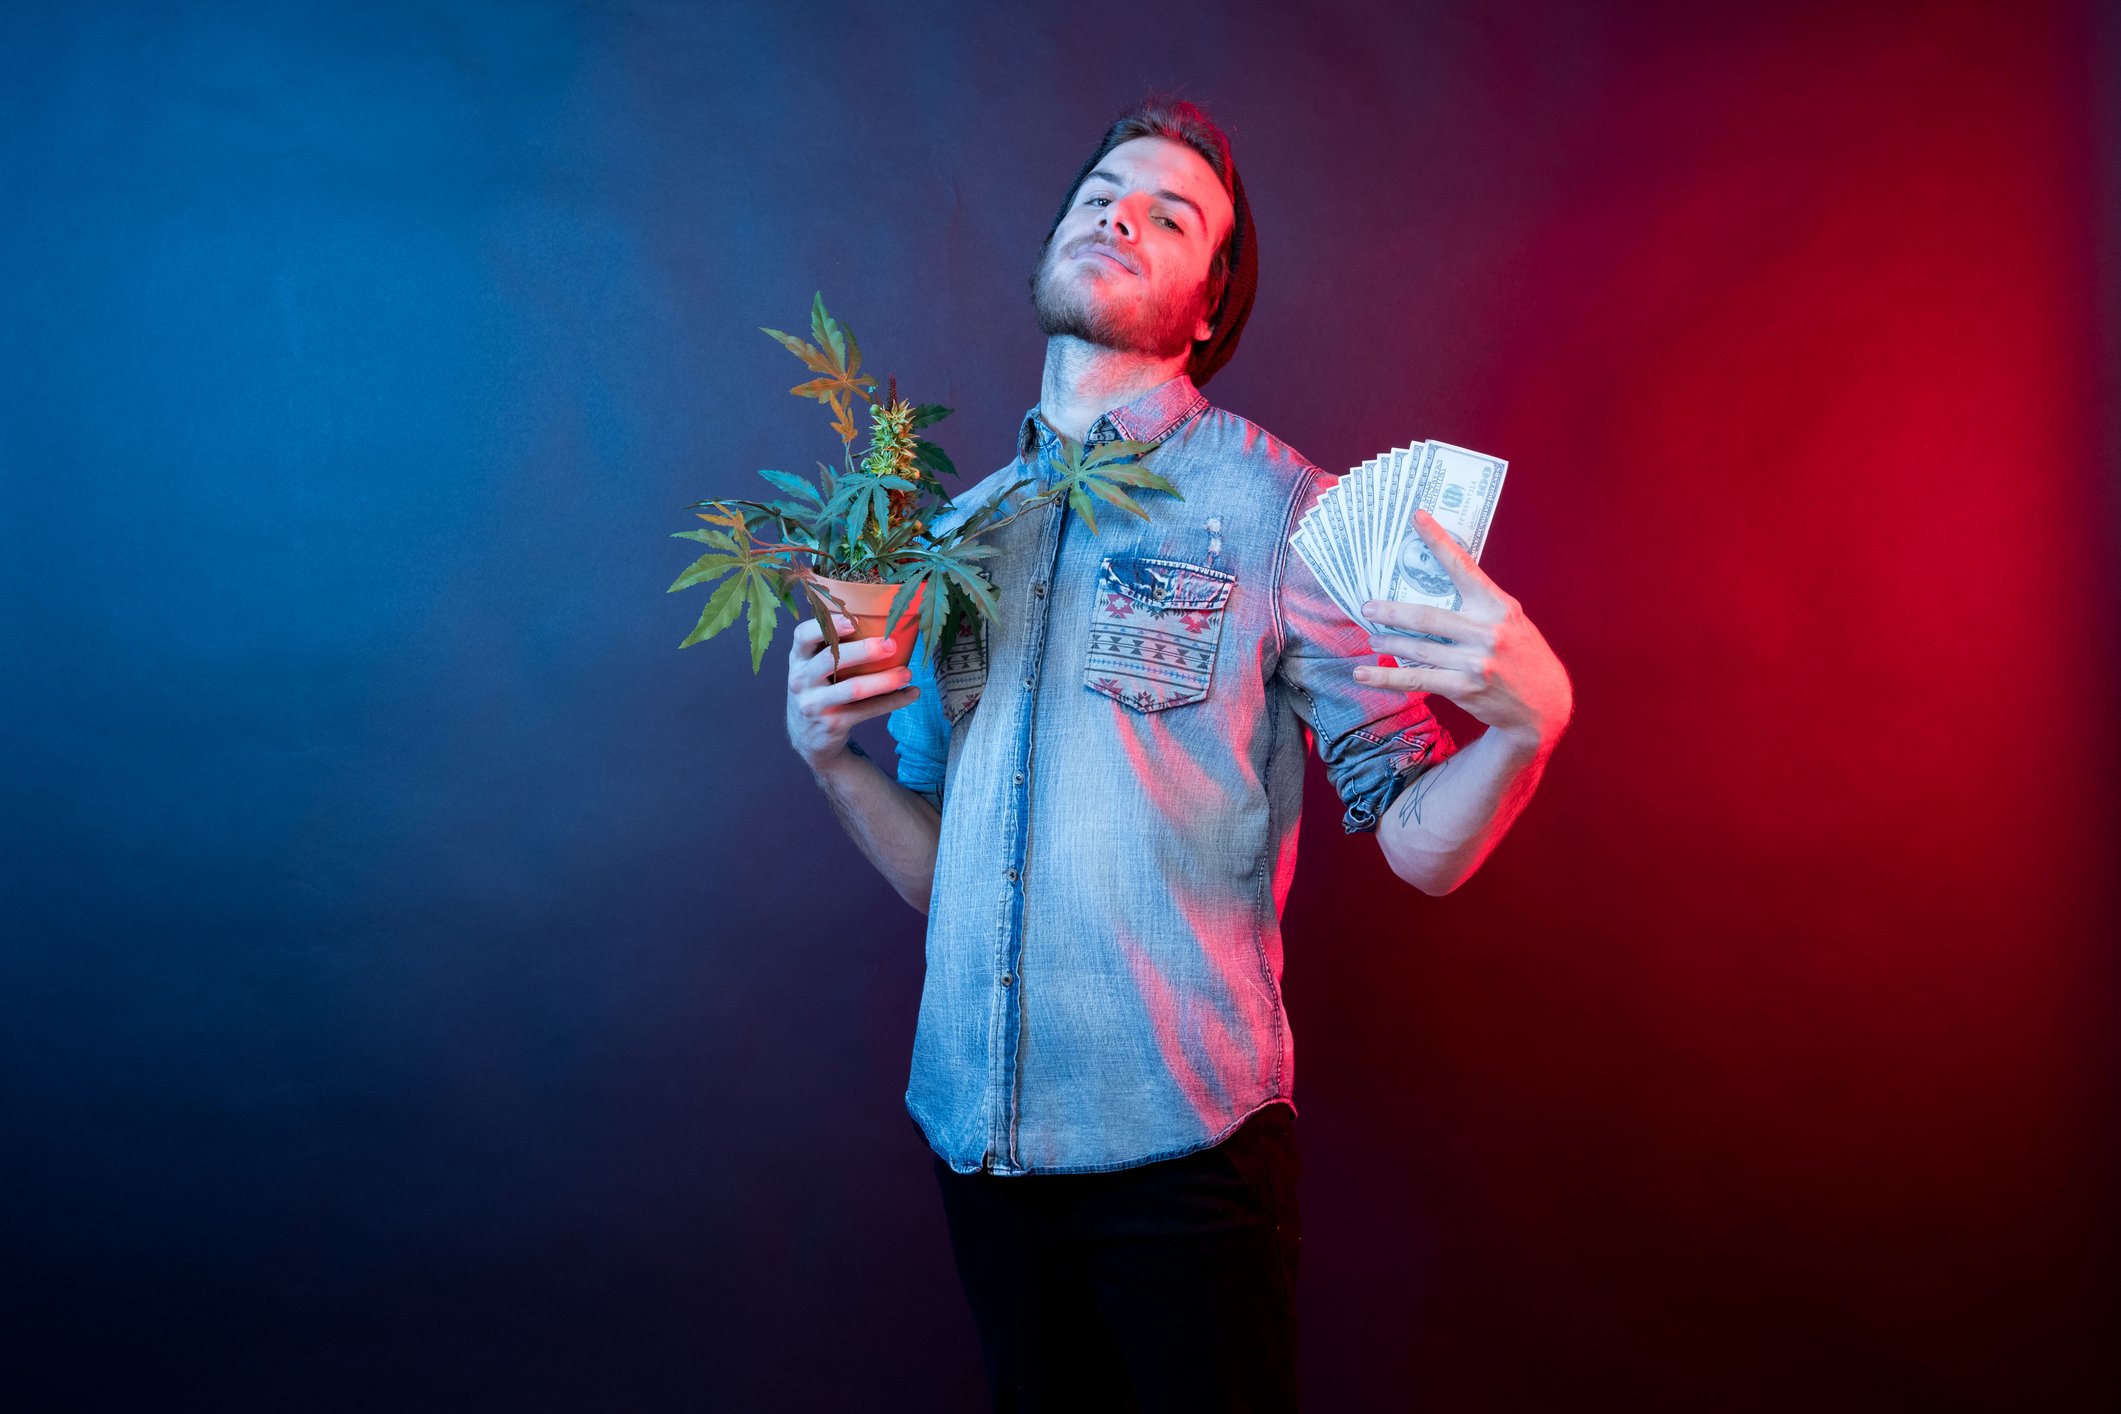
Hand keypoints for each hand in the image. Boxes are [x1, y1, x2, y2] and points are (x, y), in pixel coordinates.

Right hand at [785, 614, 920, 772]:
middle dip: (863, 650)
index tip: (853, 621)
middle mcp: (801, 680)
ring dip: (884, 680)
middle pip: (830, 660)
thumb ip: (831, 647)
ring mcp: (815, 703)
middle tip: (891, 644)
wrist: (807, 737)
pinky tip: (911, 693)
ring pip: (853, 689)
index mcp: (799, 658)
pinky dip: (893, 701)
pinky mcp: (832, 723)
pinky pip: (867, 710)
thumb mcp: (813, 667)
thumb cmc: (819, 689)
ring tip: (907, 673)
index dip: (826, 626)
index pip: (802, 635)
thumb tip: (878, 617)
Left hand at [1357, 508, 1572, 753]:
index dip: (1438, 540)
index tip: (1416, 517)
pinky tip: (1363, 674)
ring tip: (1371, 637)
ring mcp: (1475, 662)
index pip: (1463, 566)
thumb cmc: (1523, 657)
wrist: (1545, 704)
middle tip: (1367, 607)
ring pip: (1418, 649)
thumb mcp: (1511, 622)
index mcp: (1498, 607)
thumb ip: (1479, 606)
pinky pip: (1416, 680)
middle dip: (1392, 612)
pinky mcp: (1464, 688)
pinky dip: (1386, 677)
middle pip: (1427, 617)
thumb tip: (1435, 588)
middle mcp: (1487, 632)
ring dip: (1388, 642)